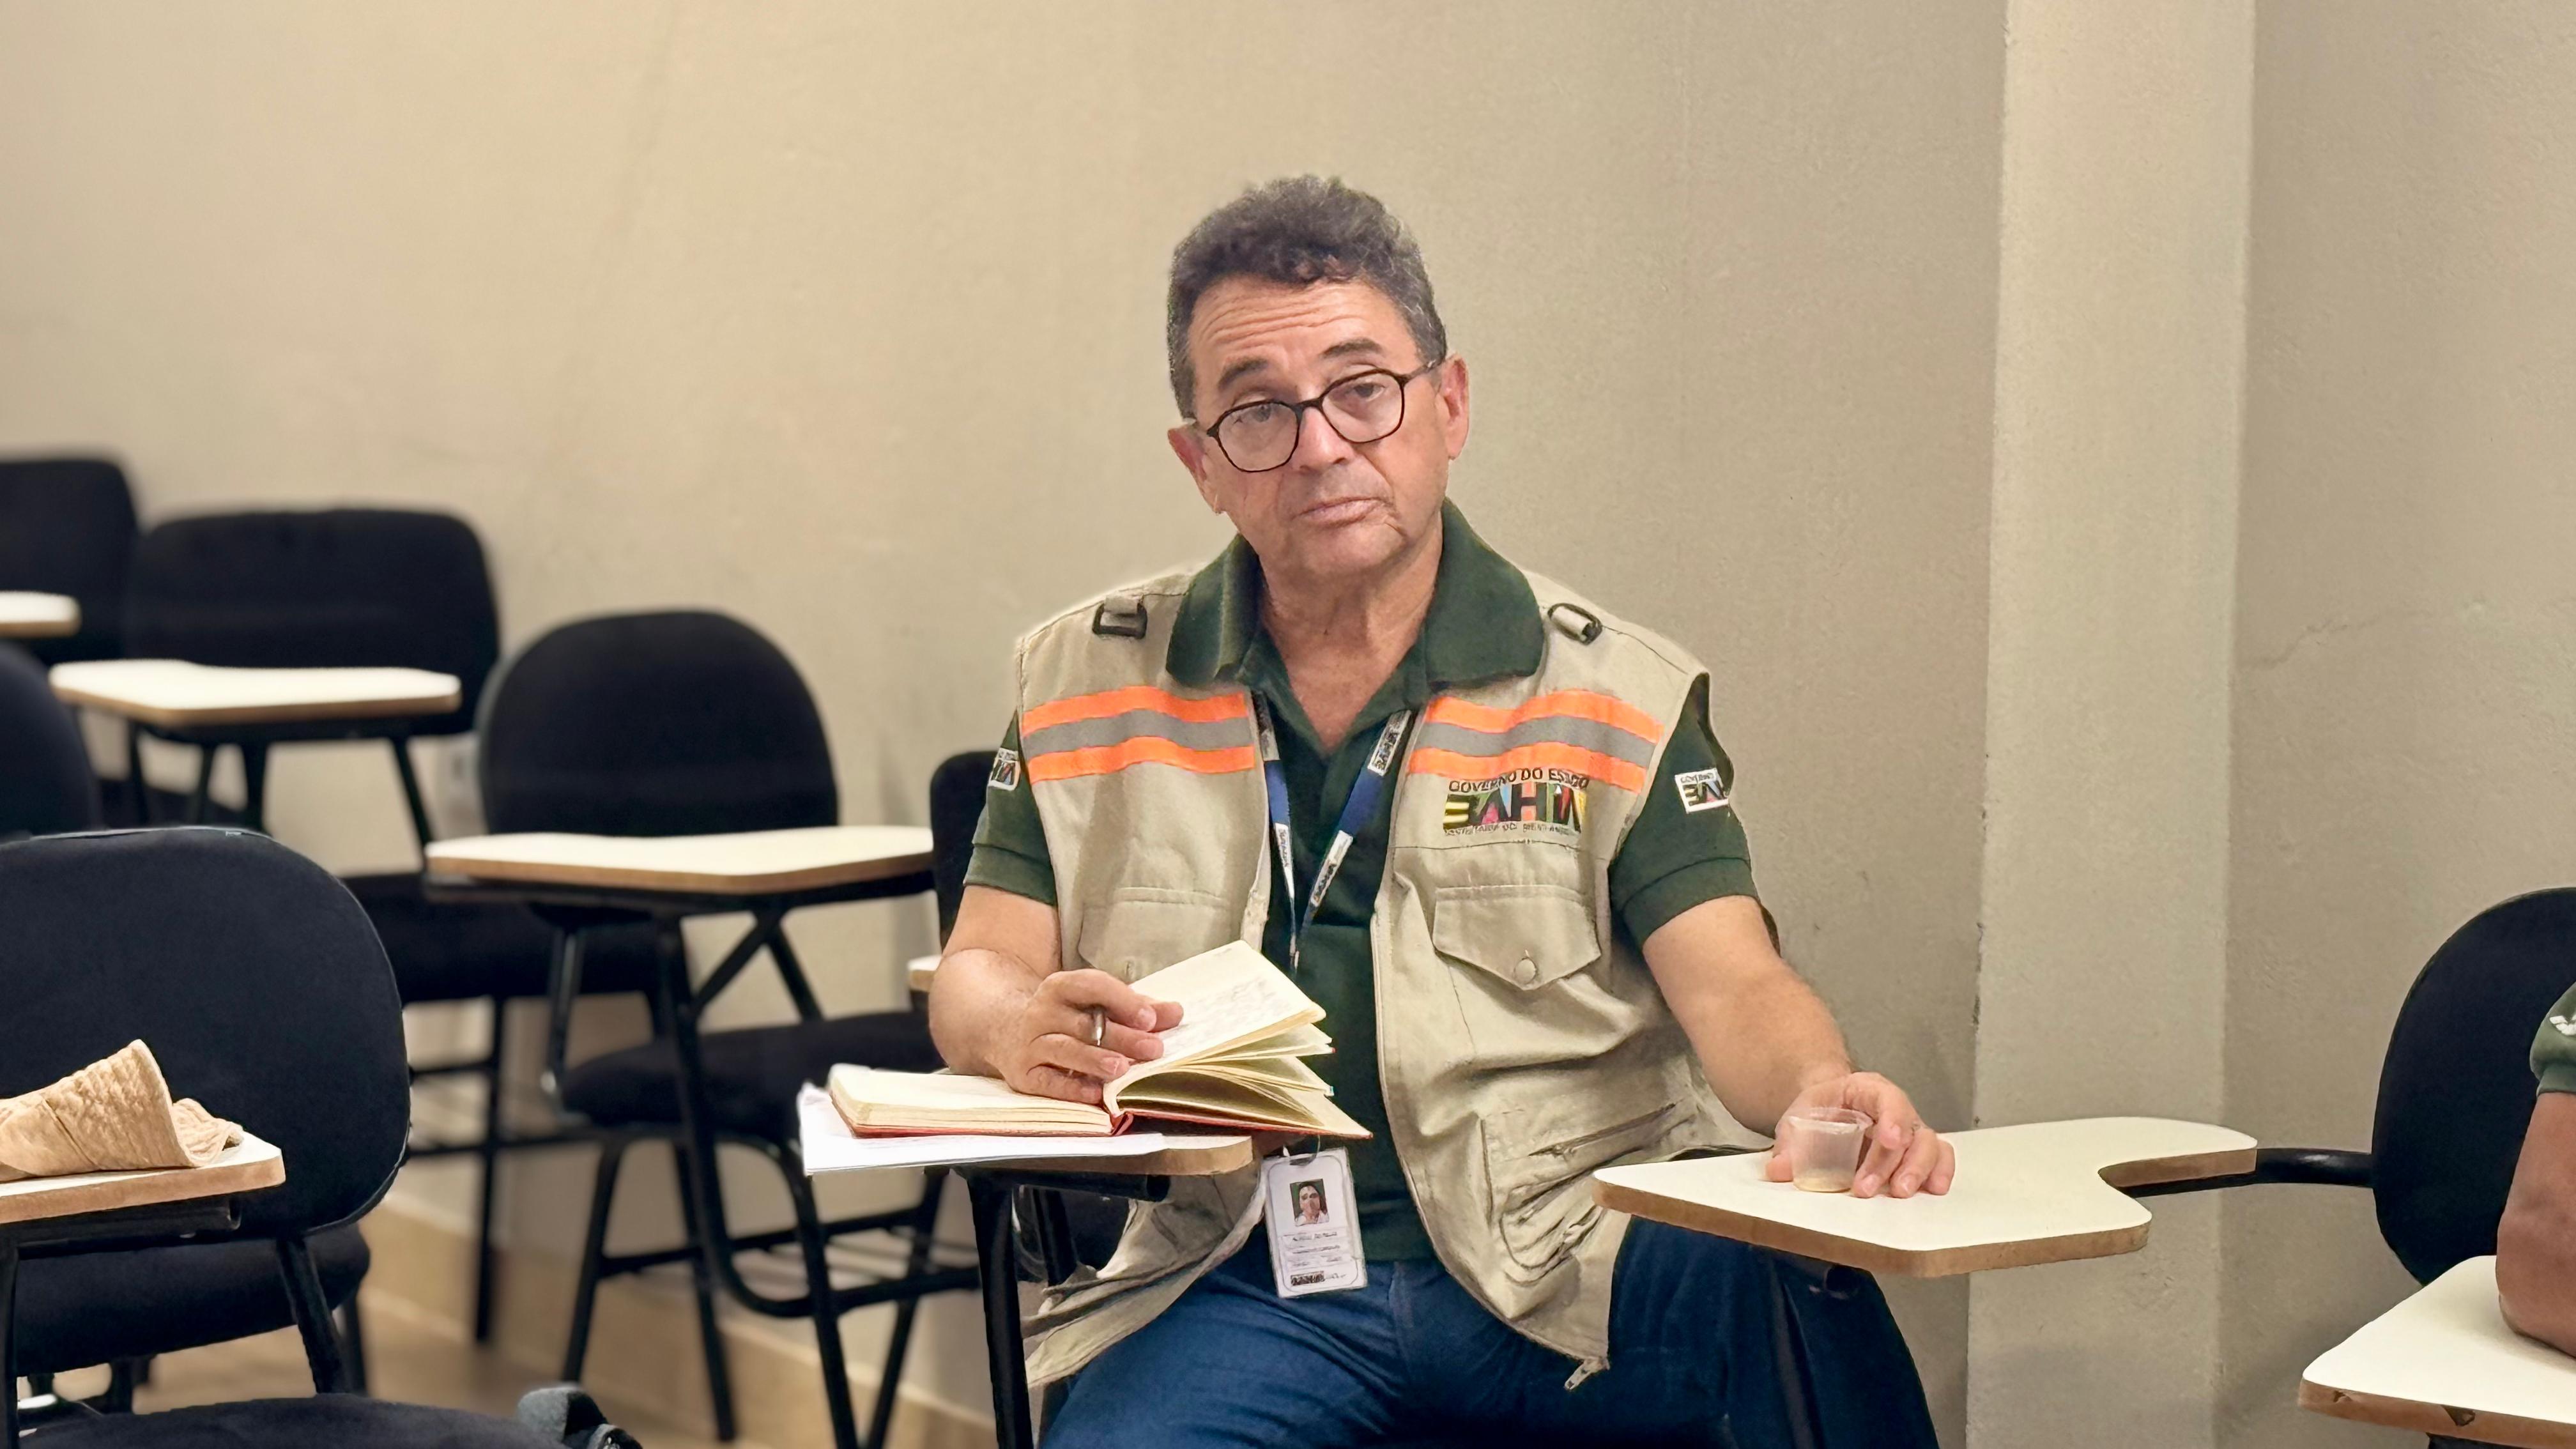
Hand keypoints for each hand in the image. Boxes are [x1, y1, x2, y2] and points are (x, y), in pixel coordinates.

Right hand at [989, 968, 1182, 1104]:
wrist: (1005, 1030)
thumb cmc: (1065, 1016)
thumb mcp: (1094, 1004)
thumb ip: (1135, 1008)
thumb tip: (1175, 1012)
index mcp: (1062, 987)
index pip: (1091, 986)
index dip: (1122, 1000)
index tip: (1150, 1018)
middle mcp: (1042, 1012)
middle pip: (1084, 1023)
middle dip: (1121, 1036)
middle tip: (1153, 1049)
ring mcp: (1030, 1043)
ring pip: (1064, 1049)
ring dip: (1093, 1059)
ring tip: (1121, 1068)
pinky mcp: (1022, 1074)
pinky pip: (1047, 1082)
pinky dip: (1070, 1087)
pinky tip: (1094, 1093)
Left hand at [1764, 1071, 1954, 1198]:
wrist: (1827, 1112)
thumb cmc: (1820, 1113)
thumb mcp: (1799, 1120)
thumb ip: (1791, 1145)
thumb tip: (1780, 1170)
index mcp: (1868, 1090)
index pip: (1889, 1098)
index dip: (1894, 1118)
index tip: (1890, 1140)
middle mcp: (1896, 1109)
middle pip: (1911, 1130)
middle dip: (1895, 1161)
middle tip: (1870, 1186)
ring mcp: (1910, 1132)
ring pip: (1930, 1146)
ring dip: (1917, 1171)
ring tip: (1898, 1193)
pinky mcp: (1915, 1153)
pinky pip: (1938, 1159)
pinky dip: (1938, 1173)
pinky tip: (1931, 1190)